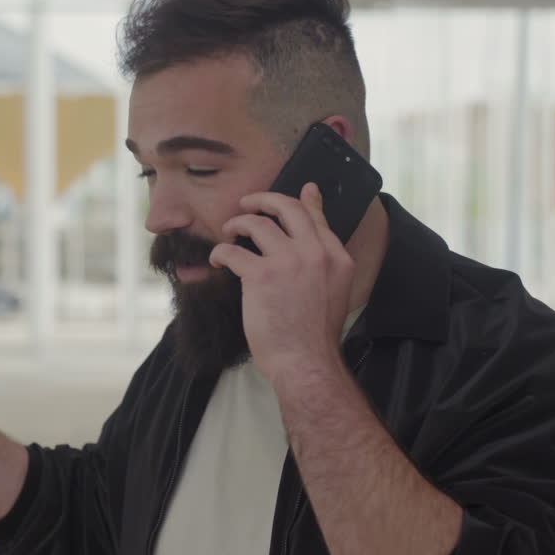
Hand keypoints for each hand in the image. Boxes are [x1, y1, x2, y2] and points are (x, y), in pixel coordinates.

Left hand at [209, 183, 354, 382]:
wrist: (306, 361)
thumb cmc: (315, 335)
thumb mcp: (335, 291)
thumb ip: (326, 262)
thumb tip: (318, 245)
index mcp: (337, 257)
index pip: (315, 217)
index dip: (301, 201)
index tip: (296, 193)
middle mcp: (315, 253)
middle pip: (287, 208)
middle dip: (263, 199)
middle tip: (247, 204)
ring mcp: (288, 261)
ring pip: (256, 223)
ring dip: (237, 223)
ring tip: (228, 233)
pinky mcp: (261, 275)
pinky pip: (233, 250)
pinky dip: (220, 252)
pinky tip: (218, 260)